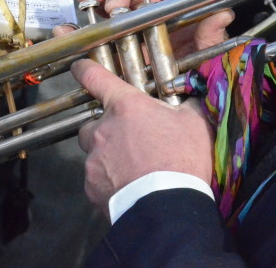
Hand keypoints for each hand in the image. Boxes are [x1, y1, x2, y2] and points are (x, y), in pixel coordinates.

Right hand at [69, 0, 232, 58]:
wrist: (178, 107)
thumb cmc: (198, 73)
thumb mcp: (207, 55)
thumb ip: (212, 36)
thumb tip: (223, 15)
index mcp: (181, 8)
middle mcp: (154, 12)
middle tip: (114, 3)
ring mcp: (132, 27)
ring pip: (111, 5)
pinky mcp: (114, 44)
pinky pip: (94, 33)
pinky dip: (79, 29)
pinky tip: (67, 28)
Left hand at [73, 59, 214, 214]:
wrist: (166, 207)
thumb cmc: (181, 159)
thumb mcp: (195, 124)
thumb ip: (188, 106)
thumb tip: (191, 99)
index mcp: (125, 106)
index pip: (95, 78)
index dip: (85, 69)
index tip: (79, 67)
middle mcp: (103, 129)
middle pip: (92, 123)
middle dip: (104, 129)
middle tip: (126, 140)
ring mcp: (94, 160)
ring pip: (93, 153)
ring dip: (106, 156)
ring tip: (130, 168)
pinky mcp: (91, 187)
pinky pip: (96, 180)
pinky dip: (108, 181)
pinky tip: (127, 187)